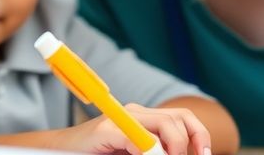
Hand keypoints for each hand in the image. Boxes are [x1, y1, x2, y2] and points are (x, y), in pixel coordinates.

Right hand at [57, 104, 210, 154]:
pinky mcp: (108, 130)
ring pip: (165, 125)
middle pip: (178, 118)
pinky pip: (140, 139)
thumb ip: (156, 151)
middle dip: (190, 144)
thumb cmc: (100, 153)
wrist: (64, 149)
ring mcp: (122, 118)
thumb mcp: (135, 152)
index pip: (182, 117)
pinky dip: (151, 153)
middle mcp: (136, 112)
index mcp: (145, 117)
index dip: (200, 136)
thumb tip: (180, 154)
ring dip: (173, 149)